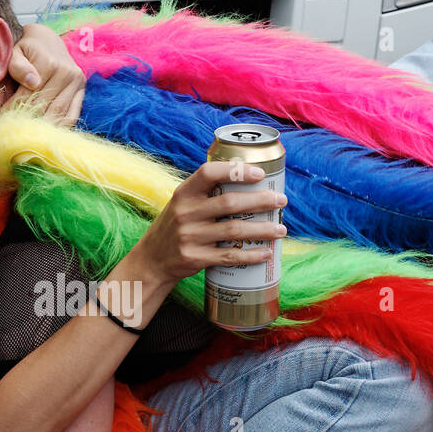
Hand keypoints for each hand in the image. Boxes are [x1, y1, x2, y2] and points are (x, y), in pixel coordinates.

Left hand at [5, 23, 85, 126]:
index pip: (28, 95)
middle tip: (14, 131)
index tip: (3, 118)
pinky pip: (72, 115)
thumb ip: (18, 66)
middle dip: (27, 120)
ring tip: (29, 134)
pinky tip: (47, 132)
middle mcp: (66, 73)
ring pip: (58, 114)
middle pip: (43, 106)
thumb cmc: (26, 49)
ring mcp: (77, 82)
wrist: (47, 40)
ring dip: (43, 127)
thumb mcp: (16, 52)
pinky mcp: (82, 90)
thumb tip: (32, 82)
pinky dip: (60, 127)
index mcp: (49, 63)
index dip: (14, 109)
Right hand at [130, 161, 287, 284]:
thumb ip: (206, 193)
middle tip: (281, 201)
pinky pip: (228, 256)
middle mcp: (185, 213)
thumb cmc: (175, 227)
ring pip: (234, 231)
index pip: (209, 173)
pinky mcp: (194, 258)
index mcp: (183, 193)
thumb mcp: (182, 204)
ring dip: (262, 230)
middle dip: (260, 201)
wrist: (151, 260)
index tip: (260, 173)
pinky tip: (266, 253)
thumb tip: (249, 182)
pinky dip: (250, 255)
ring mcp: (189, 237)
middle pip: (230, 203)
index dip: (236, 171)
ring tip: (281, 229)